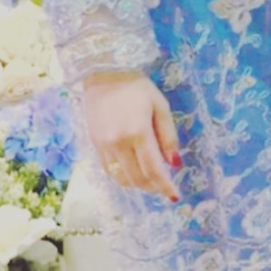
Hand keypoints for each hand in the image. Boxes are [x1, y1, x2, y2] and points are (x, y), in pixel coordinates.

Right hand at [82, 71, 181, 200]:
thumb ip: (168, 136)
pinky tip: (133, 173)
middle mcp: (119, 144)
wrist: (102, 73)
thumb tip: (175, 163)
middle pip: (138, 179)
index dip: (165, 187)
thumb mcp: (160, 106)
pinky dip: (123, 177)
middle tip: (165, 188)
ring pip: (122, 178)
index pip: (154, 170)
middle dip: (153, 187)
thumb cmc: (136, 87)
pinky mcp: (95, 145)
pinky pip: (110, 171)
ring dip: (138, 185)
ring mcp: (104, 146)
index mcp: (138, 133)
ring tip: (151, 182)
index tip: (175, 196)